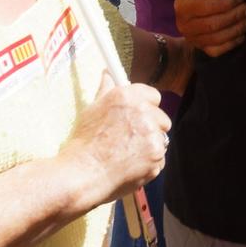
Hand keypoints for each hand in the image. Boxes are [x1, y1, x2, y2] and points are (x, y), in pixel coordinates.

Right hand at [60, 81, 169, 205]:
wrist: (84, 172)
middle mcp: (144, 112)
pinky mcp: (157, 155)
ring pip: (161, 140)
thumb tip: (108, 74)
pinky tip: (131, 166)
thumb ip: (106, 90)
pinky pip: (160, 159)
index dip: (147, 107)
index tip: (140, 116)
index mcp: (128, 96)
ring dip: (150, 147)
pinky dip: (149, 164)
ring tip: (128, 155)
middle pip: (161, 119)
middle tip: (132, 139)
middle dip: (151, 128)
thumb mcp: (92, 109)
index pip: (154, 96)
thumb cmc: (84, 142)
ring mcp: (153, 134)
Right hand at [174, 0, 245, 55]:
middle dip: (234, 16)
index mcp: (182, 6)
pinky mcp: (200, 47)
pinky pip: (217, 50)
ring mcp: (192, 38)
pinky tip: (242, 34)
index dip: (225, 3)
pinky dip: (231, 44)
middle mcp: (184, 25)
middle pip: (213, 24)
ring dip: (236, 30)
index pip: (206, 7)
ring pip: (217, 38)